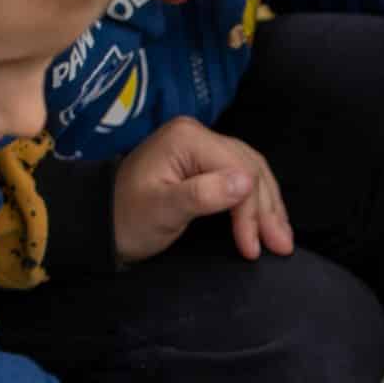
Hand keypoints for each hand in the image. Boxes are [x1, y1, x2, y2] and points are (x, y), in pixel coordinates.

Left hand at [114, 116, 294, 265]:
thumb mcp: (162, 211)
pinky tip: (269, 220)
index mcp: (188, 138)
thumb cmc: (127, 218)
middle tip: (281, 247)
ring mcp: (201, 147)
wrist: (101, 222)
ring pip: (252, 172)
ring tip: (281, 240)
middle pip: (250, 167)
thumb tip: (246, 183)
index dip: (250, 209)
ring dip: (270, 206)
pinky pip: (241, 177)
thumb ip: (202, 195)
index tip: (252, 248)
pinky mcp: (203, 163)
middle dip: (268, 209)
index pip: (237, 169)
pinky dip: (258, 201)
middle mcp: (198, 135)